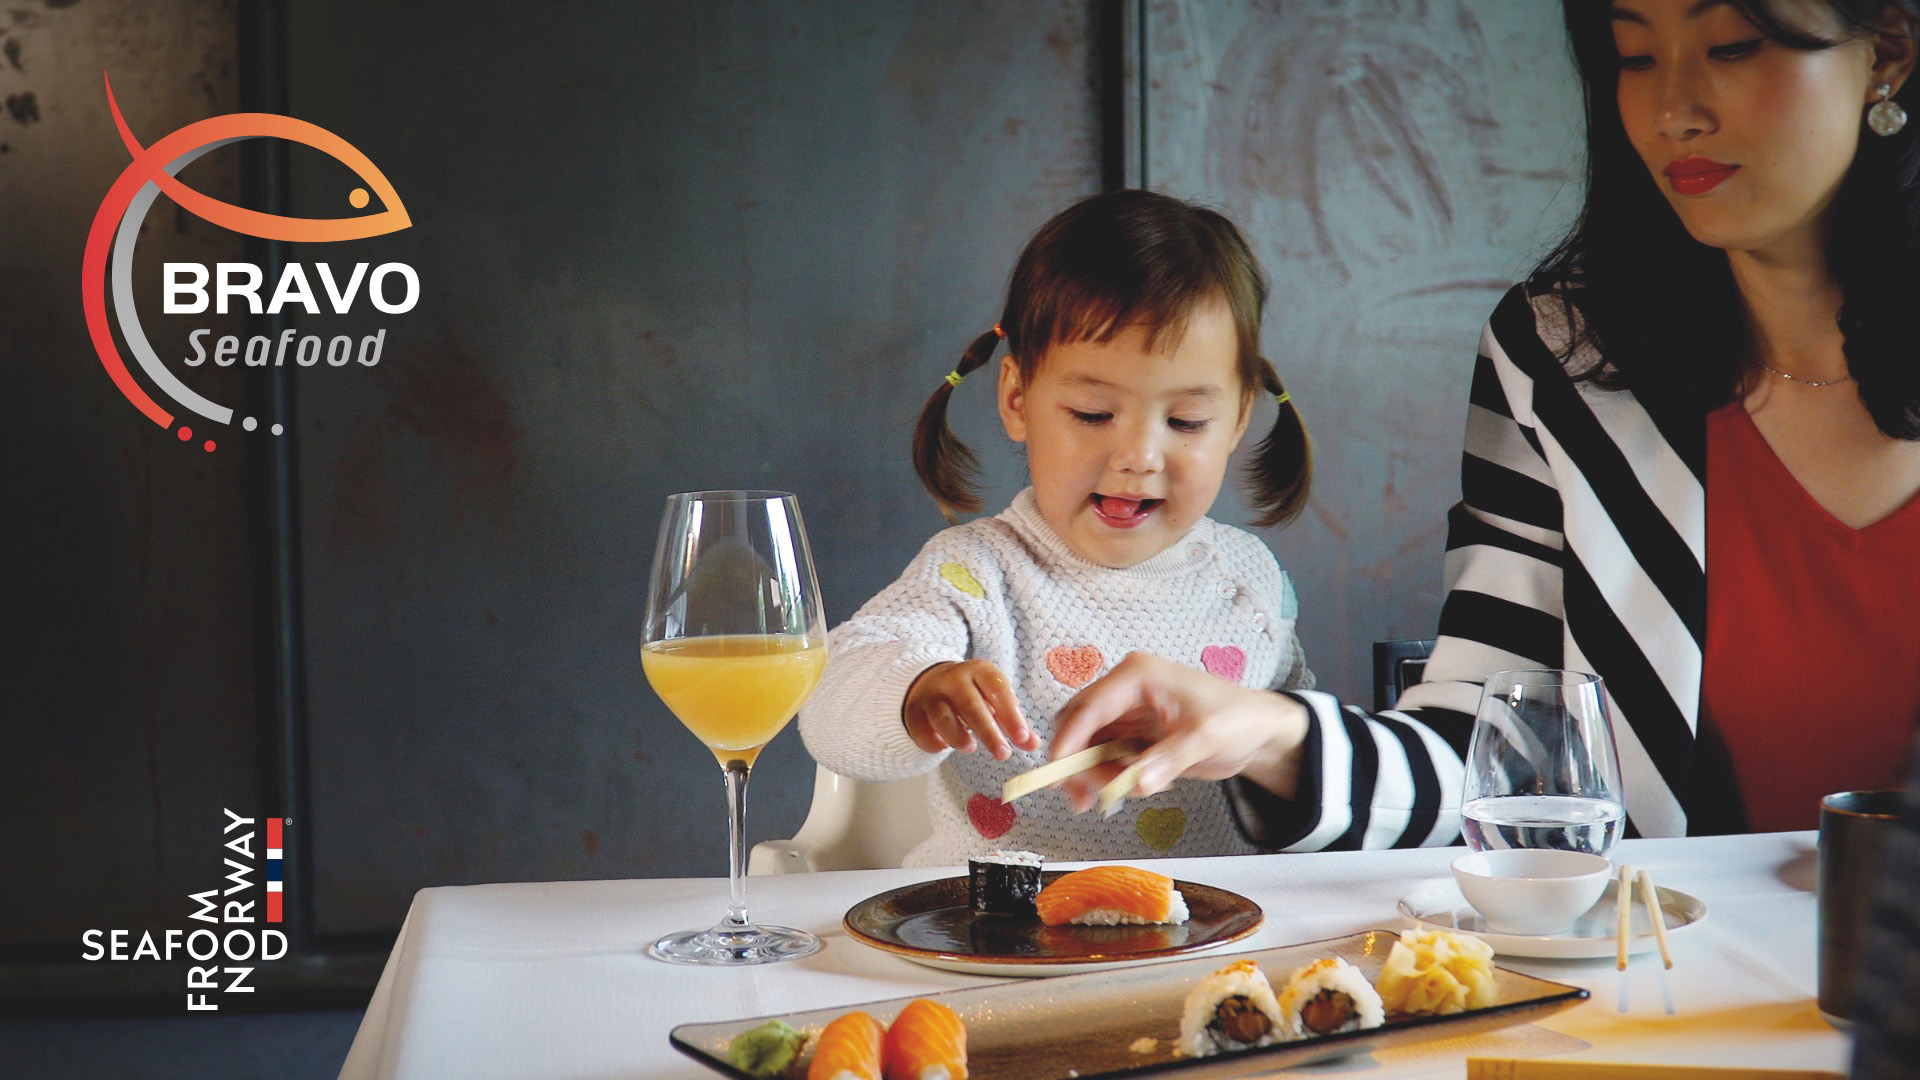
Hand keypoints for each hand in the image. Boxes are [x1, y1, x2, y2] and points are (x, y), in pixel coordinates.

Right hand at [903, 660, 1040, 760]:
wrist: (931, 683)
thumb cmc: (973, 695)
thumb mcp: (996, 701)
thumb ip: (1014, 723)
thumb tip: (1033, 745)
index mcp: (979, 671)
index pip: (997, 689)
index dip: (1011, 714)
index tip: (1022, 738)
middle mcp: (954, 679)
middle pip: (971, 705)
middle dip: (989, 732)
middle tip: (1003, 754)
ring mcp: (932, 695)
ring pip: (943, 717)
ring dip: (958, 736)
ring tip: (971, 748)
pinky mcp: (915, 712)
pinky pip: (922, 729)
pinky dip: (934, 741)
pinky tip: (944, 747)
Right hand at [1048, 651, 1310, 810]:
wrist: (1258, 730)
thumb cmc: (1237, 720)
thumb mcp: (1206, 738)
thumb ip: (1169, 759)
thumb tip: (1136, 783)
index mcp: (1137, 675)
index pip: (1089, 707)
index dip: (1068, 740)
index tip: (1057, 772)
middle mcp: (1125, 689)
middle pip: (1078, 724)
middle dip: (1075, 762)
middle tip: (1081, 799)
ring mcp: (1127, 711)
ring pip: (1088, 745)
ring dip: (1092, 774)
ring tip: (1115, 796)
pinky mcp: (1133, 733)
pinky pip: (1106, 756)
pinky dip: (1110, 776)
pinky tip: (1133, 786)